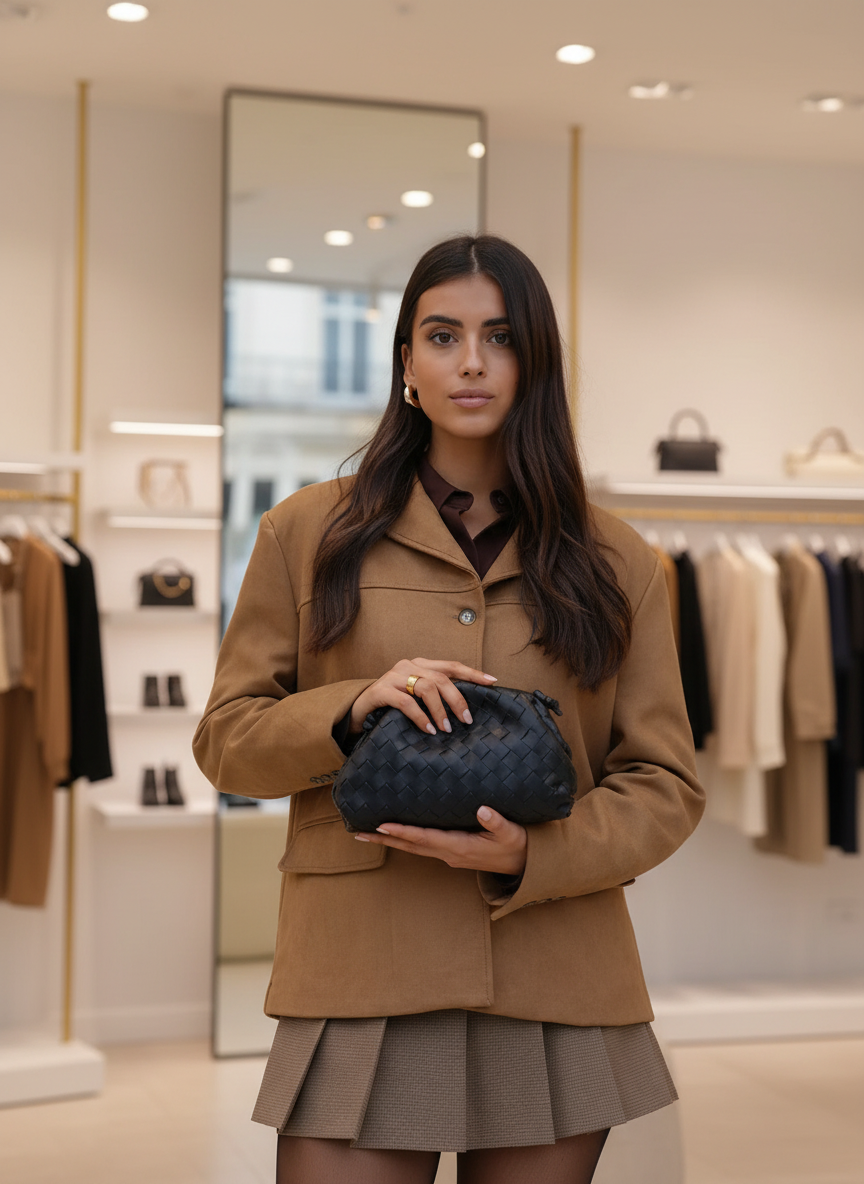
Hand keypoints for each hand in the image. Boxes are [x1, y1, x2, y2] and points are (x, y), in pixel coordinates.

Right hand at [348, 658, 496, 734]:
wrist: (357, 712)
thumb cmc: (393, 707)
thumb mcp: (416, 698)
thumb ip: (436, 696)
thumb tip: (466, 710)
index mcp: (421, 665)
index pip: (451, 666)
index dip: (472, 673)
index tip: (492, 681)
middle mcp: (408, 666)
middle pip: (441, 678)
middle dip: (457, 700)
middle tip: (466, 720)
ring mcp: (393, 676)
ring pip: (426, 687)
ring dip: (439, 710)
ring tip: (446, 729)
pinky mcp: (380, 691)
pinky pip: (406, 703)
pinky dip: (420, 717)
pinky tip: (429, 730)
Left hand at [355, 806, 527, 875]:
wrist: (524, 864)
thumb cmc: (517, 844)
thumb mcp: (510, 832)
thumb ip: (496, 821)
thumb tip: (481, 809)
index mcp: (459, 846)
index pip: (425, 838)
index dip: (403, 832)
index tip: (382, 826)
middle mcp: (449, 852)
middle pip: (411, 846)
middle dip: (384, 840)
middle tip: (358, 834)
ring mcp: (449, 854)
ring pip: (413, 847)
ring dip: (390, 841)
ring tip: (367, 834)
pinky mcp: (452, 851)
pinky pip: (422, 846)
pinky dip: (405, 840)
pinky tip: (395, 834)